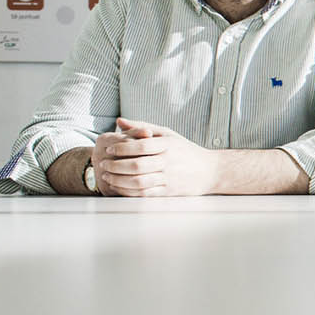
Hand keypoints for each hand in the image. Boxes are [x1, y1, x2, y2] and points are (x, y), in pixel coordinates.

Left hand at [96, 118, 220, 196]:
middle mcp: (169, 161)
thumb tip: (119, 121)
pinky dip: (129, 191)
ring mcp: (169, 178)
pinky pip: (145, 193)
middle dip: (116, 166)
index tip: (110, 150)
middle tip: (103, 164)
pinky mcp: (169, 192)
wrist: (211, 171)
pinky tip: (120, 187)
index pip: (141, 145)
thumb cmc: (186, 151)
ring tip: (108, 176)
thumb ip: (143, 128)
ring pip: (139, 181)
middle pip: (137, 165)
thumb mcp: (168, 134)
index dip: (122, 148)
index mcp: (168, 145)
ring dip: (119, 180)